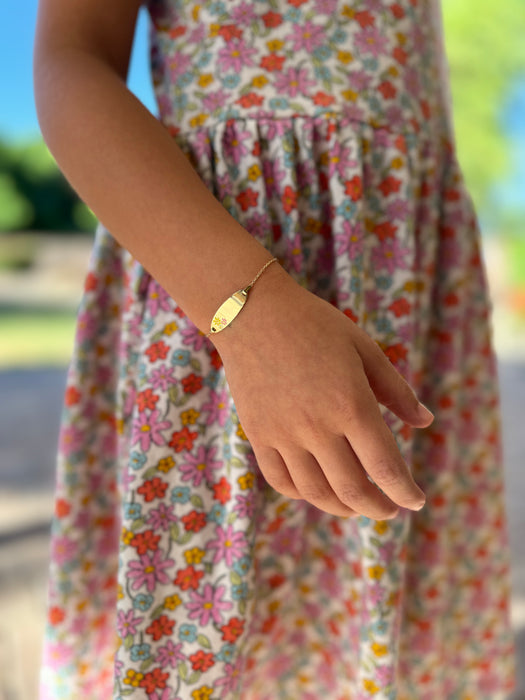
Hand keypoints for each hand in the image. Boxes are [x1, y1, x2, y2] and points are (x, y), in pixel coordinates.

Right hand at [211, 267, 432, 518]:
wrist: (251, 312)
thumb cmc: (314, 324)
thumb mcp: (364, 349)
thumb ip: (396, 390)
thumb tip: (426, 422)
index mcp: (351, 404)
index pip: (385, 466)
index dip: (404, 492)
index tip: (416, 501)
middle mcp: (317, 427)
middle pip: (353, 489)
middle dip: (378, 507)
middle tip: (389, 510)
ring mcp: (283, 434)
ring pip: (316, 492)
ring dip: (343, 508)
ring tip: (356, 506)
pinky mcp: (258, 434)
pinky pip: (281, 480)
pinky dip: (303, 494)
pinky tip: (318, 489)